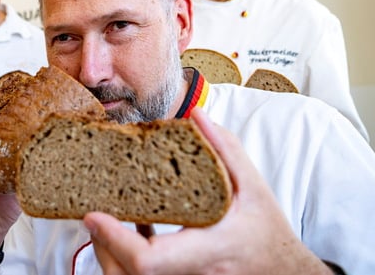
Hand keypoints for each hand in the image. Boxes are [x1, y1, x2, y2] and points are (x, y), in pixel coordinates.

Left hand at [84, 108, 331, 274]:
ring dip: (109, 252)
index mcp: (205, 248)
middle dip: (103, 245)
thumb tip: (194, 115)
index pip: (148, 259)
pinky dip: (122, 258)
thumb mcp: (254, 187)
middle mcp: (188, 271)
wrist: (280, 270)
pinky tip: (133, 229)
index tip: (94, 215)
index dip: (115, 239)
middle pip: (126, 273)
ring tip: (106, 220)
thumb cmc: (265, 230)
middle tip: (94, 213)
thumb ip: (226, 151)